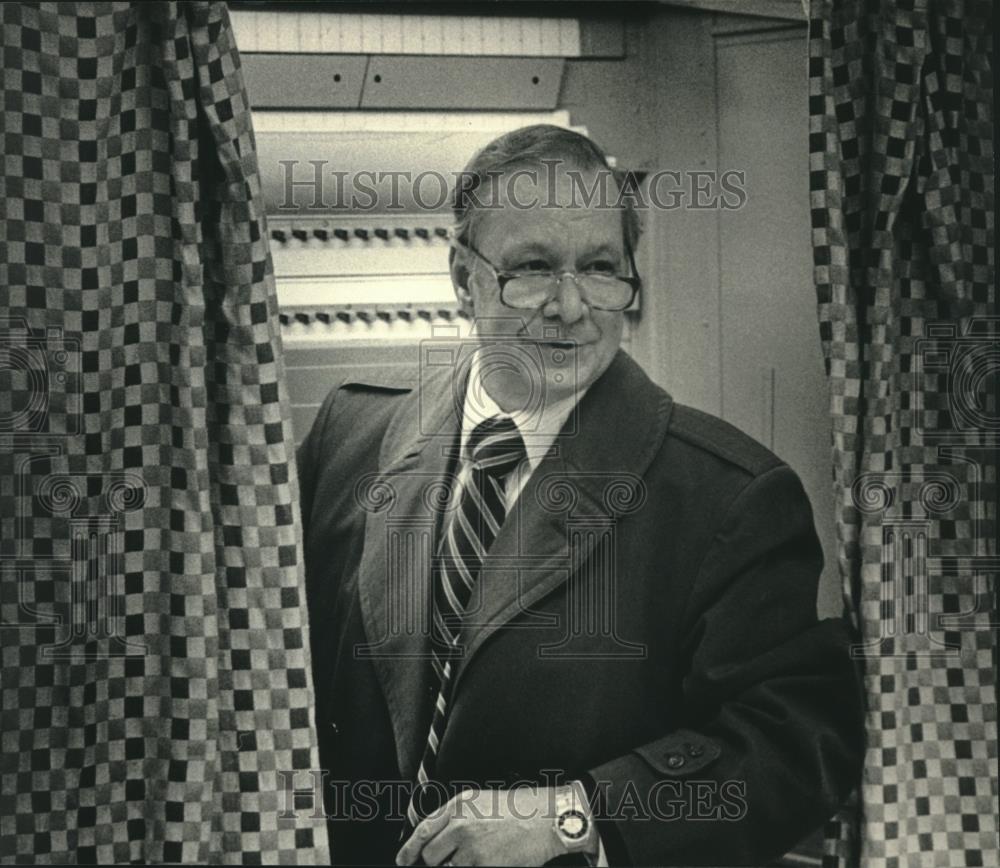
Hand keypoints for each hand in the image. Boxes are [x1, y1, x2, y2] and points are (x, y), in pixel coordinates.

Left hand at [395, 786, 575, 866]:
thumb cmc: (521, 810)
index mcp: (458, 805)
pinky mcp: (483, 865)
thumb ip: (457, 818)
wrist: (548, 818)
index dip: (409, 849)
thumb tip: (440, 841)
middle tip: (453, 859)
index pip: (422, 830)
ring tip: (483, 854)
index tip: (403, 860)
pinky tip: (490, 860)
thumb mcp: (482, 803)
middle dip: (437, 861)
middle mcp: (460, 824)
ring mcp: (470, 847)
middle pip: (430, 855)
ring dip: (460, 866)